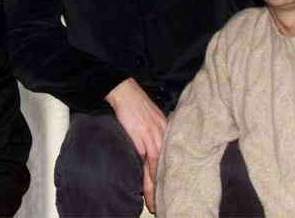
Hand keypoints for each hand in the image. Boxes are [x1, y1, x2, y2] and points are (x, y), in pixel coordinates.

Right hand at [105, 78, 166, 213]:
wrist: (124, 91)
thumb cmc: (136, 103)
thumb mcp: (152, 116)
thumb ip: (156, 131)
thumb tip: (155, 147)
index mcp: (167, 129)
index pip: (170, 157)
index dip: (170, 175)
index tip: (170, 189)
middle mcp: (163, 134)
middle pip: (165, 166)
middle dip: (163, 186)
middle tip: (162, 202)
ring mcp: (153, 136)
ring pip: (157, 167)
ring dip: (154, 186)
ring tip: (153, 202)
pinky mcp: (141, 138)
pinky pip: (146, 161)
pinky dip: (147, 175)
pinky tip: (146, 186)